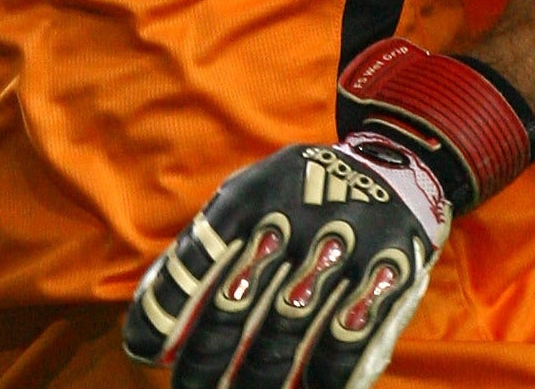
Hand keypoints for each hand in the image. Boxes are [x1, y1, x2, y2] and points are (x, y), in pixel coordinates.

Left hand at [124, 38, 534, 387]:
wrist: (392, 167)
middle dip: (205, 353)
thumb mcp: (250, 194)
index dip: (166, 306)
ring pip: (288, 328)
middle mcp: (293, 218)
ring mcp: (342, 247)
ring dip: (256, 375)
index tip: (142, 347)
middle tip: (185, 387)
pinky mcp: (387, 275)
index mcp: (250, 196)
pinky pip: (348, 340)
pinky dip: (322, 377)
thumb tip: (159, 307)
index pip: (196, 257)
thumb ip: (208, 243)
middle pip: (238, 299)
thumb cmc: (297, 194)